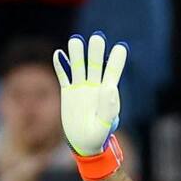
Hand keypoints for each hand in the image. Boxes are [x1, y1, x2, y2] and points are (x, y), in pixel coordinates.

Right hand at [53, 32, 127, 155]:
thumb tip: (110, 86)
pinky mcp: (68, 93)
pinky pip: (64, 76)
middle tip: (98, 38)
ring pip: (78, 67)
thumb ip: (109, 106)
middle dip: (96, 52)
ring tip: (76, 40)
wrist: (84, 143)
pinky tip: (59, 54)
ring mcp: (80, 88)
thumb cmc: (98, 136)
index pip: (112, 73)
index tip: (122, 47)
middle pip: (95, 65)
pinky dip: (61, 66)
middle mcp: (94, 86)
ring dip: (77, 54)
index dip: (117, 60)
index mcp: (107, 93)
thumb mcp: (105, 124)